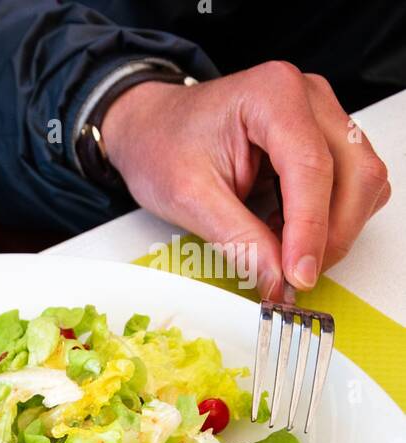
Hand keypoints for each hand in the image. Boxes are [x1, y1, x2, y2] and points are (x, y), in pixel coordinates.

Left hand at [102, 61, 390, 300]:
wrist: (149, 128)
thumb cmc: (160, 146)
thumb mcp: (187, 198)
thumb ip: (238, 239)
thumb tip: (276, 278)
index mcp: (271, 95)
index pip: (311, 167)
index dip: (311, 229)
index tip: (298, 275)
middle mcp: (308, 97)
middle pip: (355, 173)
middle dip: (330, 235)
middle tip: (292, 277)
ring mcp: (321, 115)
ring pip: (362, 181)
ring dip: (333, 229)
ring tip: (280, 249)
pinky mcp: (323, 138)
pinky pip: (350, 184)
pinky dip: (328, 218)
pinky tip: (287, 229)